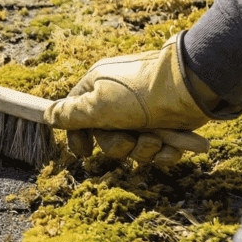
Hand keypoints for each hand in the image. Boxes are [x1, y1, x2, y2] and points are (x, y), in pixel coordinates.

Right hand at [43, 33, 241, 165]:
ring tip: (156, 139)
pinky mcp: (167, 124)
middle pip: (106, 138)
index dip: (78, 137)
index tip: (83, 154)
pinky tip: (173, 146)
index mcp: (98, 89)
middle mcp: (119, 101)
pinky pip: (159, 150)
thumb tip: (47, 115)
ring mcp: (144, 113)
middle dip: (119, 146)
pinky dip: (165, 152)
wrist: (193, 87)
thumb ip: (71, 115)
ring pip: (134, 148)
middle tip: (130, 139)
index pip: (76, 115)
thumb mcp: (98, 105)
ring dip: (144, 150)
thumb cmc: (140, 94)